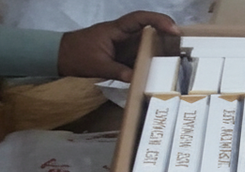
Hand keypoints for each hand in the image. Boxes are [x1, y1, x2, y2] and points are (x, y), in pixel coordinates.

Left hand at [57, 11, 179, 82]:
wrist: (62, 56)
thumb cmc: (78, 56)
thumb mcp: (98, 66)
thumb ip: (117, 71)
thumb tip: (135, 80)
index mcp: (116, 30)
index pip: (140, 18)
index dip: (158, 21)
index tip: (173, 29)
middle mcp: (122, 34)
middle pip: (147, 27)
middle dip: (165, 32)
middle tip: (183, 44)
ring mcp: (122, 43)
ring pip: (145, 41)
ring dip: (160, 46)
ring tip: (177, 56)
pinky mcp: (121, 54)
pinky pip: (138, 54)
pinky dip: (149, 59)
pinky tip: (159, 69)